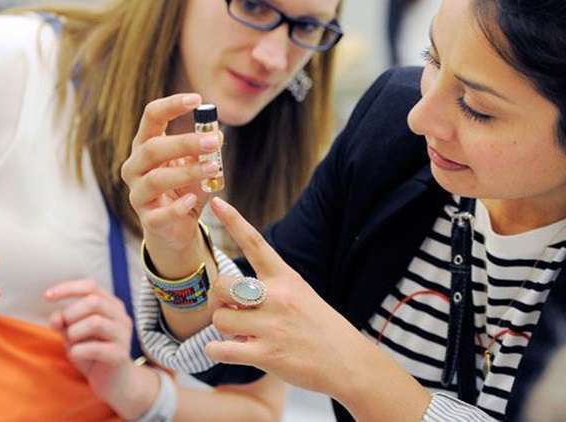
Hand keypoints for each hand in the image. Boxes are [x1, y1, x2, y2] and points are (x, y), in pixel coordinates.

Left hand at [45, 279, 157, 417]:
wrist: (114, 382)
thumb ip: (64, 322)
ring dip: (75, 332)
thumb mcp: (74, 334)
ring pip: (96, 322)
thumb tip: (55, 317)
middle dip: (71, 313)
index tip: (47, 296)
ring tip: (72, 343)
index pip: (90, 286)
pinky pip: (96, 348)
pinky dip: (78, 350)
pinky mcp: (120, 354)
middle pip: (94, 301)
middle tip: (64, 329)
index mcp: (110, 305)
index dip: (68, 288)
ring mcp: (123, 335)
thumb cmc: (92, 353)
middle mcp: (120, 316)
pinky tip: (76, 355)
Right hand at [121, 93, 222, 267]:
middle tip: (214, 141)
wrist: (175, 228)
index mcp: (145, 145)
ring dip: (186, 172)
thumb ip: (204, 150)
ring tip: (212, 168)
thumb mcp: (197, 164)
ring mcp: (138, 194)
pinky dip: (177, 207)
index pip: (151, 117)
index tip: (196, 100)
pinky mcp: (147, 219)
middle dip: (184, 143)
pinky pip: (159, 213)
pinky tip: (192, 200)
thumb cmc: (184, 188)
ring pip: (156, 180)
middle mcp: (135, 166)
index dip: (171, 105)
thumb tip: (217, 135)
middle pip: (153, 148)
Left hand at [203, 198, 370, 398]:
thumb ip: (269, 288)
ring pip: (219, 318)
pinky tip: (230, 351)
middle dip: (218, 300)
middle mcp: (277, 297)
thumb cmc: (321, 328)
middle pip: (221, 285)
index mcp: (286, 278)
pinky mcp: (267, 355)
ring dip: (223, 329)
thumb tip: (231, 293)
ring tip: (242, 334)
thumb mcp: (300, 294)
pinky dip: (217, 351)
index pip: (255, 243)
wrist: (350, 363)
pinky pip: (220, 349)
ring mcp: (272, 326)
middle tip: (234, 312)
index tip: (216, 202)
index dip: (233, 221)